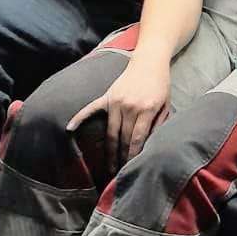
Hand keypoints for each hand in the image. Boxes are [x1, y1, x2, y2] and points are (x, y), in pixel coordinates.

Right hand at [67, 54, 171, 170]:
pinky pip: (91, 109)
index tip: (132, 168)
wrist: (149, 61)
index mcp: (146, 108)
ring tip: (108, 167)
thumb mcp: (166, 105)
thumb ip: (159, 124)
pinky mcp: (107, 96)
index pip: (137, 138)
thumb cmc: (160, 85)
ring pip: (110, 131)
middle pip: (123, 138)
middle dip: (122, 157)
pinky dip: (80, 118)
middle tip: (120, 174)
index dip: (133, 155)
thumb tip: (149, 145)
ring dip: (109, 150)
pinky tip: (70, 129)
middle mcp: (129, 106)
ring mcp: (116, 101)